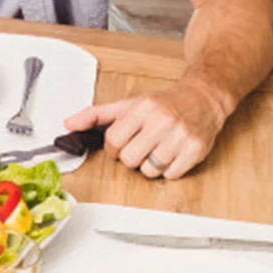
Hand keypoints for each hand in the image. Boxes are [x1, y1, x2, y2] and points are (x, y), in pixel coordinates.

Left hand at [65, 80, 229, 180]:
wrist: (204, 97)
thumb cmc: (165, 103)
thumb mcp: (129, 103)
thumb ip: (96, 114)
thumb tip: (68, 124)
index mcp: (143, 108)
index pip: (113, 141)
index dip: (115, 146)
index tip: (124, 141)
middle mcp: (162, 121)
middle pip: (129, 160)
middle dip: (132, 157)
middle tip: (143, 145)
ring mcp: (180, 136)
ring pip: (149, 171)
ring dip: (151, 165)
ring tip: (159, 148)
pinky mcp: (195, 150)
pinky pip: (170, 175)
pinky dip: (169, 169)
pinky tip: (173, 153)